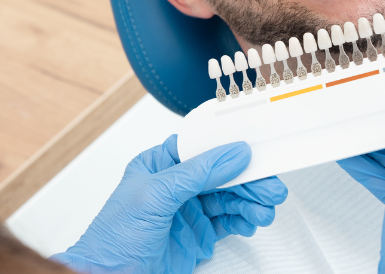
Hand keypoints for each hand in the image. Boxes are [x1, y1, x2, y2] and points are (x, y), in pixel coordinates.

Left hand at [52, 134, 287, 273]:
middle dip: (248, 179)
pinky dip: (243, 220)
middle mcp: (176, 184)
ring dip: (249, 201)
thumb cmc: (113, 240)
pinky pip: (227, 221)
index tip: (256, 148)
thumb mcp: (155, 196)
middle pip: (221, 173)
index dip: (229, 145)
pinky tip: (251, 220)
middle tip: (271, 187)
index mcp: (160, 163)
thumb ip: (197, 174)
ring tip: (265, 208)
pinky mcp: (197, 235)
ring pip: (228, 197)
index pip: (202, 146)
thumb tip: (232, 153)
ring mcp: (188, 210)